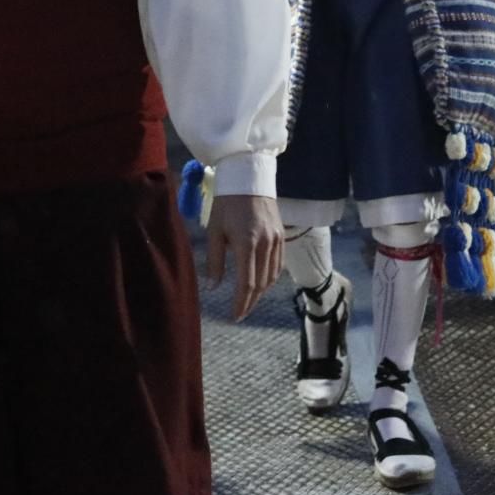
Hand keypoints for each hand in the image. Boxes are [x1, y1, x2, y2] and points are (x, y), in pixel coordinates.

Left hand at [205, 193, 282, 320]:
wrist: (248, 178)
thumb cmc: (226, 203)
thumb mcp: (214, 230)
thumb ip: (214, 260)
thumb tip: (213, 287)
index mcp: (247, 243)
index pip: (247, 282)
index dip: (241, 302)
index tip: (234, 316)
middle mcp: (266, 244)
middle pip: (261, 283)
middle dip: (250, 302)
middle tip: (240, 314)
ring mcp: (276, 240)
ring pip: (272, 276)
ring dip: (261, 292)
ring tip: (249, 301)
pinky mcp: (281, 236)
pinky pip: (278, 264)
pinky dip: (270, 278)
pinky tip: (261, 284)